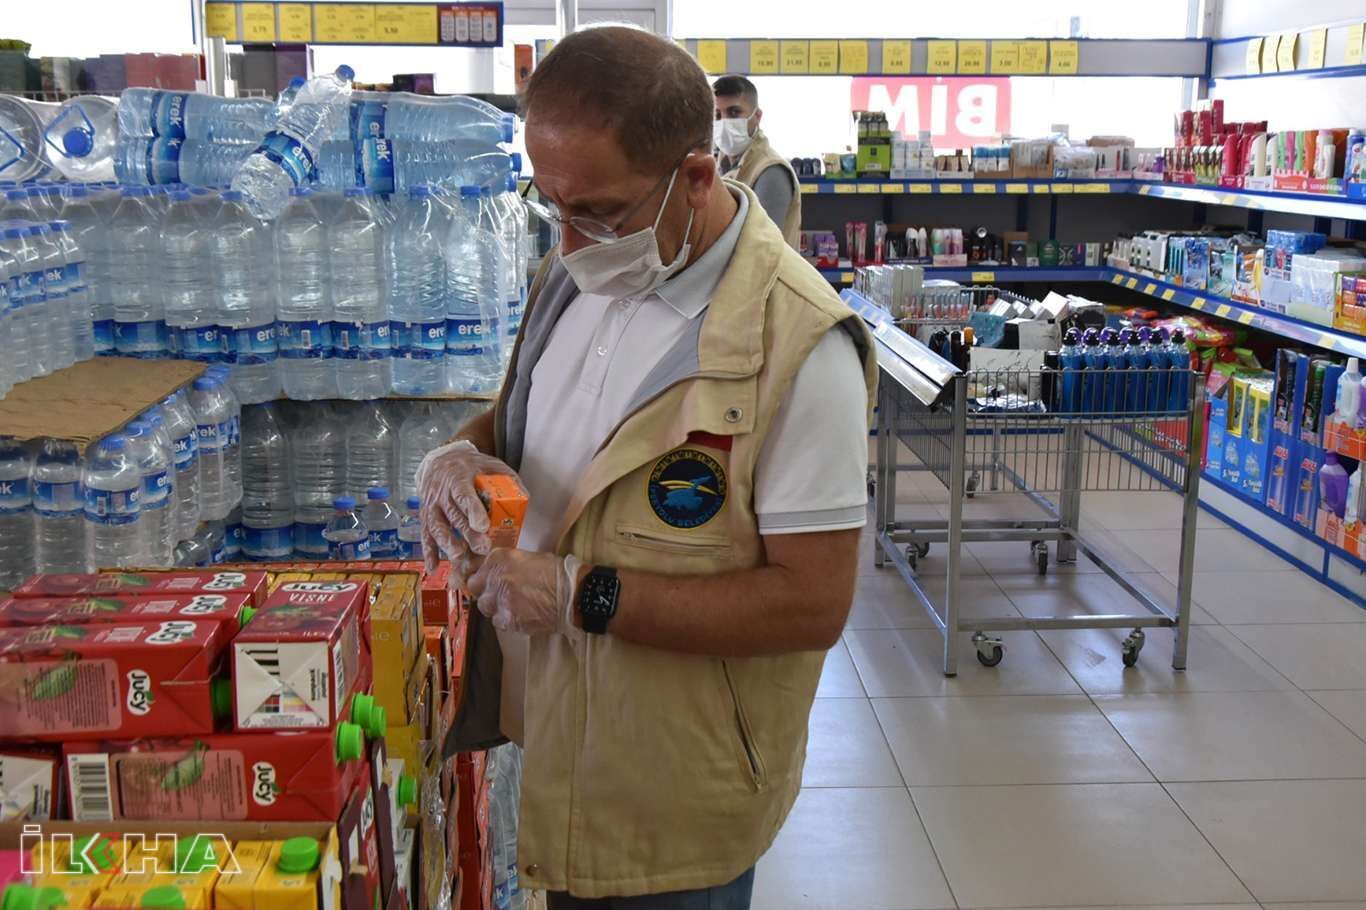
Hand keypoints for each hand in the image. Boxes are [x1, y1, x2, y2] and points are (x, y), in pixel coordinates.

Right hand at [416, 440, 524, 583]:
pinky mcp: (425, 516)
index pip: (464, 494)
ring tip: (459, 558)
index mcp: (458, 477)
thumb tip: (525, 497)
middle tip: (482, 548)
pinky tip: (434, 567)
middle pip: (453, 515)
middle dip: (467, 533)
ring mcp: (431, 505)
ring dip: (446, 544)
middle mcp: (441, 492)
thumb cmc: (470, 466)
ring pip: (436, 526)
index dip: (472, 510)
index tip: (482, 526)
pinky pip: (425, 535)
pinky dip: (428, 552)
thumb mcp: (490, 465)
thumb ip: (507, 479)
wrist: (441, 460)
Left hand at [466, 550, 583, 635]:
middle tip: (499, 594)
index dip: (479, 575)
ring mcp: (500, 599)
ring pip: (485, 606)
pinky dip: (506, 620)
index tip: (482, 580)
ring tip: (513, 606)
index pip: (474, 567)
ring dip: (495, 606)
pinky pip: (498, 622)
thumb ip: (507, 563)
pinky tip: (521, 615)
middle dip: (485, 590)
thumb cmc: (557, 573)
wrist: (574, 594)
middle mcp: (496, 577)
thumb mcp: (529, 558)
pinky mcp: (508, 619)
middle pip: (475, 587)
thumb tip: (493, 571)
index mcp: (500, 558)